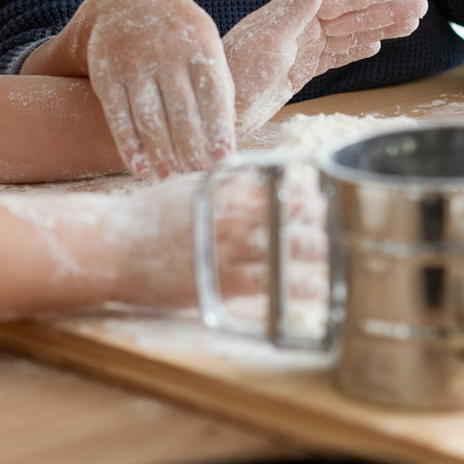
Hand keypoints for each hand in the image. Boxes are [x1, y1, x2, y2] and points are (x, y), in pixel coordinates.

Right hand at [72, 0, 234, 178]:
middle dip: (192, 150)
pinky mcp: (106, 73)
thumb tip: (229, 133)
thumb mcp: (204, 42)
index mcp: (199, 45)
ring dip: (162, 154)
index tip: (224, 162)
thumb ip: (218, 82)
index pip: (213, 95)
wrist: (125, 1)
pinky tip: (139, 167)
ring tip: (172, 179)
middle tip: (198, 180)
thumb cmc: (177, 34)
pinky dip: (129, 144)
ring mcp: (134, 62)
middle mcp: (166, 53)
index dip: (218, 131)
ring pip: (149, 118)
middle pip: (181, 112)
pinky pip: (118, 115)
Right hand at [100, 172, 328, 309]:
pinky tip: (320, 289)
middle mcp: (235, 213)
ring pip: (290, 248)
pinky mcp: (222, 281)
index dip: (314, 191)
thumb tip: (257, 175)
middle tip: (353, 227)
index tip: (334, 196)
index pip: (284, 183)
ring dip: (323, 252)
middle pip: (296, 214)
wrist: (111, 246)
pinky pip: (272, 284)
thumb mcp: (189, 185)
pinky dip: (299, 286)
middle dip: (327, 221)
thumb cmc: (148, 216)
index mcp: (228, 186)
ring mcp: (230, 247)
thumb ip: (225, 181)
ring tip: (350, 256)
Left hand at [223, 0, 428, 134]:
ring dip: (380, 28)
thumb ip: (295, 10)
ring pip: (350, 35)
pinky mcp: (301, 69)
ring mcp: (302, 47)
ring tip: (410, 24)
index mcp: (292, 12)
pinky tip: (376, 45)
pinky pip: (336, 55)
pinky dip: (357, 49)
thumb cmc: (235, 72)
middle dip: (386, 11)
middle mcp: (300, 26)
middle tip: (421, 5)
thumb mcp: (267, 40)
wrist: (219, 107)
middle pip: (352, 15)